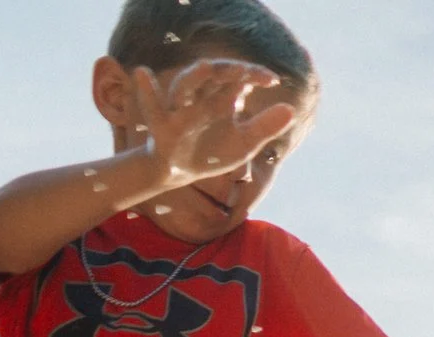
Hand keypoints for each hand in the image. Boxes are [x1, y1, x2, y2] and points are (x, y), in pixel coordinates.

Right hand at [129, 59, 299, 188]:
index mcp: (223, 99)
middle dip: (228, 71)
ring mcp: (180, 109)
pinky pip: (153, 106)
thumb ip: (266, 126)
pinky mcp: (162, 124)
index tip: (273, 80)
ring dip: (193, 77)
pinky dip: (147, 91)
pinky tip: (142, 73)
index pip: (240, 79)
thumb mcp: (245, 143)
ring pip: (184, 86)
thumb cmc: (214, 152)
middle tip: (245, 70)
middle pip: (213, 76)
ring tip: (204, 67)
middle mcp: (201, 98)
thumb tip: (291, 109)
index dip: (255, 76)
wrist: (183, 172)